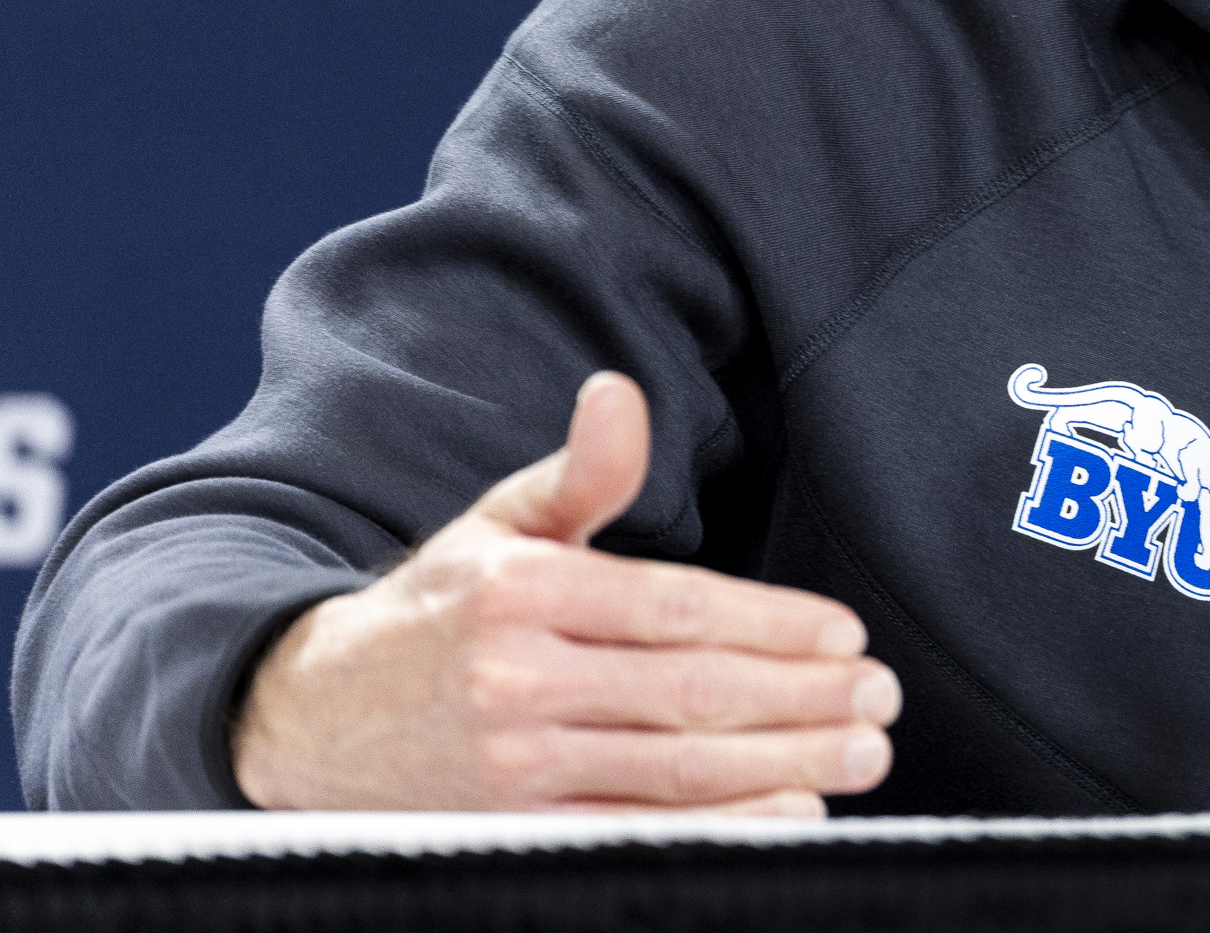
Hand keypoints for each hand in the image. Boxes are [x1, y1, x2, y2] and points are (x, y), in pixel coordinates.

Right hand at [233, 373, 897, 813]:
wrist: (308, 717)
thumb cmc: (435, 613)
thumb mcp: (496, 527)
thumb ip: (579, 474)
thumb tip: (620, 394)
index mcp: (523, 594)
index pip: (677, 610)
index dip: (773, 625)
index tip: (848, 635)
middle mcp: (516, 681)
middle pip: (690, 694)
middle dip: (802, 699)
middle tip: (882, 698)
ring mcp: (513, 768)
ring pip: (676, 771)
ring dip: (785, 766)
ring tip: (863, 754)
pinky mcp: (513, 832)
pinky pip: (636, 833)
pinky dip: (721, 830)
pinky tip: (791, 815)